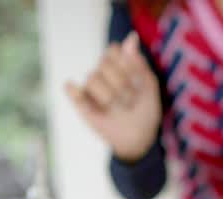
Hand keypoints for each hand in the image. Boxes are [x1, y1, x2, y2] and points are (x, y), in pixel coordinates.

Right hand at [65, 34, 161, 161]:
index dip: (127, 67)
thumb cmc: (145, 109)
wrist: (139, 137)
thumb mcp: (148, 85)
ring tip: (121, 108)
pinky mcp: (82, 104)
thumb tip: (131, 37)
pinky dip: (76, 91)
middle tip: (131, 100)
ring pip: (93, 78)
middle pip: (104, 63)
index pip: (114, 51)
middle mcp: (102, 73)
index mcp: (117, 64)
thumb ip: (137, 62)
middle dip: (122, 84)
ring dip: (110, 96)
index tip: (139, 83)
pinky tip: (74, 87)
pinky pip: (76, 93)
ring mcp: (91, 88)